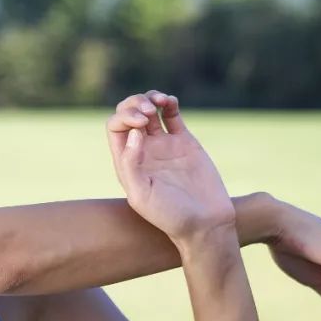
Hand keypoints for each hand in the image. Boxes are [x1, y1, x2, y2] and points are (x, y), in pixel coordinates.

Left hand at [106, 90, 234, 243]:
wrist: (205, 223)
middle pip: (128, 114)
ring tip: (160, 100)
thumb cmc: (170, 216)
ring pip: (149, 110)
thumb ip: (131, 164)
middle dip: (134, 104)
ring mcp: (163, 145)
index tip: (142, 125)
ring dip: (150, 98)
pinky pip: (172, 116)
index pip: (115, 127)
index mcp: (127, 162)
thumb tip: (133, 133)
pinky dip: (169, 103)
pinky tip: (170, 102)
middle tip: (149, 111)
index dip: (125, 118)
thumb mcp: (142, 196)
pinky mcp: (184, 142)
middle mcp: (143, 151)